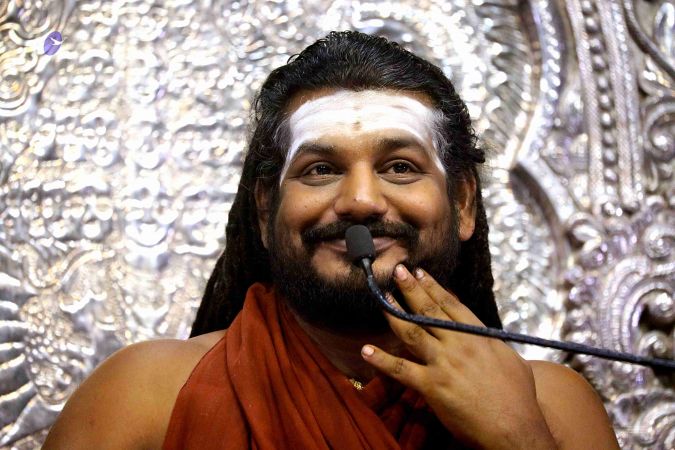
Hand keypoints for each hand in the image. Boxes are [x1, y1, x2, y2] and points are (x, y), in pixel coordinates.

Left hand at [361, 264, 557, 449]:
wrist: (515, 428)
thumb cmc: (519, 398)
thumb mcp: (512, 360)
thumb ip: (493, 345)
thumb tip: (487, 338)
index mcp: (479, 335)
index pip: (451, 304)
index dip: (433, 287)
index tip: (420, 272)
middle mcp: (459, 344)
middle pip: (428, 311)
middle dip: (410, 288)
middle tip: (396, 270)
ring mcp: (444, 363)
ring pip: (412, 332)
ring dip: (394, 313)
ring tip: (381, 298)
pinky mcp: (432, 386)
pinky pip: (400, 370)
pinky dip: (381, 360)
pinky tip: (366, 350)